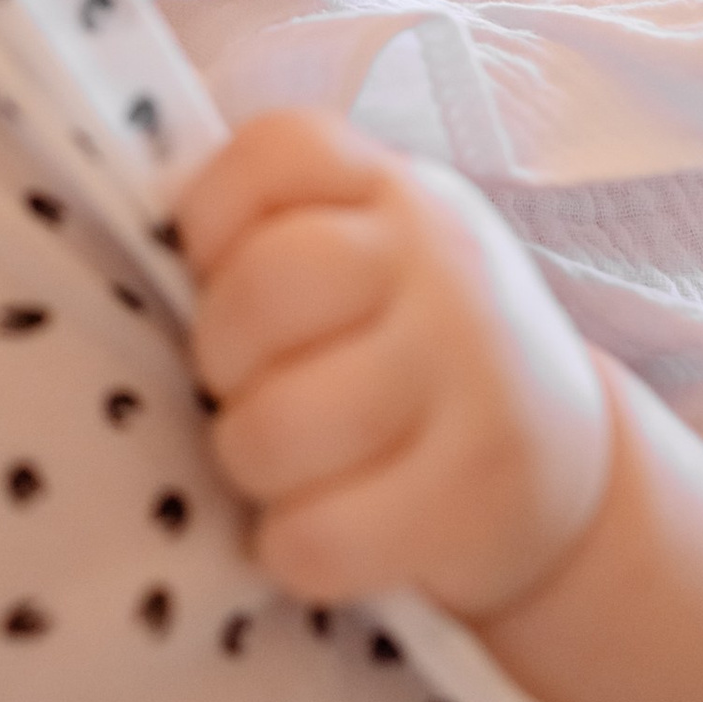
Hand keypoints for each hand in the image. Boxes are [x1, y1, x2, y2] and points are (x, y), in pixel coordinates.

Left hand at [176, 108, 614, 619]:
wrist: (562, 463)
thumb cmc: (408, 349)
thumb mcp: (368, 255)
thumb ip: (273, 234)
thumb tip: (140, 260)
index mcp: (393, 188)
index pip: (276, 151)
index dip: (210, 219)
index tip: (220, 274)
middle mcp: (441, 261)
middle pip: (260, 291)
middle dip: (221, 359)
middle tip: (245, 389)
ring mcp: (471, 374)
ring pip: (276, 428)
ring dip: (251, 465)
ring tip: (282, 466)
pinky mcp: (477, 493)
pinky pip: (320, 535)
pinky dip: (294, 550)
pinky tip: (319, 533)